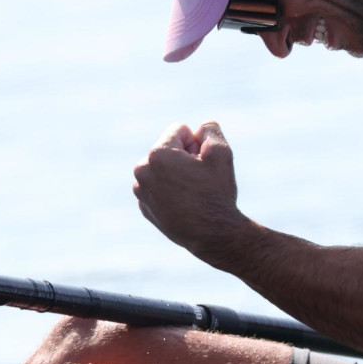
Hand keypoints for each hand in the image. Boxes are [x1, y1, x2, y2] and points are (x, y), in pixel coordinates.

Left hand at [132, 122, 245, 258]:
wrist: (212, 235)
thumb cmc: (216, 194)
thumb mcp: (221, 153)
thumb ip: (210, 130)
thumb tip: (200, 128)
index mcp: (157, 154)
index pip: (179, 131)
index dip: (197, 143)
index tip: (203, 162)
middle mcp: (142, 171)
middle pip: (168, 149)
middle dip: (184, 157)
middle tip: (200, 179)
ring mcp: (141, 191)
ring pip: (162, 169)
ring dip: (176, 173)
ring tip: (192, 192)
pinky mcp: (144, 207)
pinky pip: (158, 187)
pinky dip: (170, 191)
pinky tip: (185, 204)